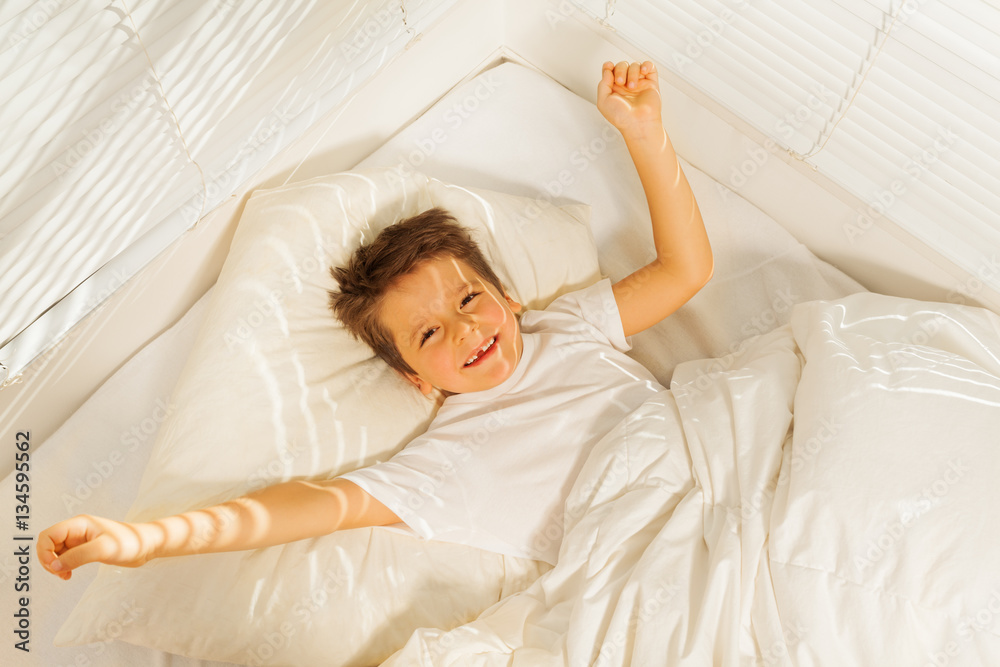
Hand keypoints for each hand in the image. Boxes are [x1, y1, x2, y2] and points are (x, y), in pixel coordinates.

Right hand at [37, 515, 155, 579]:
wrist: (146, 546)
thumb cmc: (129, 542)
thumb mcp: (103, 549)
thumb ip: (77, 557)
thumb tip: (54, 566)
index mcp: (79, 524)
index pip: (48, 535)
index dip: (44, 552)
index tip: (55, 567)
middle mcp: (77, 530)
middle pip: (48, 544)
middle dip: (48, 560)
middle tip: (60, 573)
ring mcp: (80, 540)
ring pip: (55, 552)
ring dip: (55, 565)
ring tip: (65, 575)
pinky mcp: (85, 549)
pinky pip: (65, 558)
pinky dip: (63, 567)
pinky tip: (68, 575)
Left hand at [596, 61, 662, 138]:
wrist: (638, 123)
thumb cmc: (621, 117)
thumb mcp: (603, 101)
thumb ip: (603, 84)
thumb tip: (607, 70)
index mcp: (614, 89)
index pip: (611, 70)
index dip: (609, 66)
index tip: (608, 66)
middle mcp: (626, 85)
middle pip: (622, 65)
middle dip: (620, 70)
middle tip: (620, 81)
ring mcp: (639, 83)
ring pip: (635, 65)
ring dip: (632, 73)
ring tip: (632, 86)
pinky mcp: (651, 83)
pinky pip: (650, 67)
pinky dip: (646, 65)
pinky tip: (643, 71)